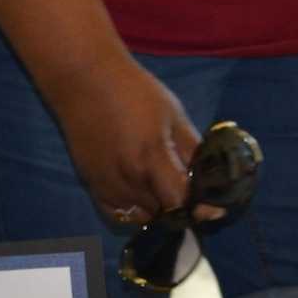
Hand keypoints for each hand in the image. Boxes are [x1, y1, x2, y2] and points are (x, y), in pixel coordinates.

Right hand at [44, 52, 198, 225]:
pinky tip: (142, 194)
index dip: (200, 207)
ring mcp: (108, 186)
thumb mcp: (174, 115)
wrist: (85, 79)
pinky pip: (119, 215)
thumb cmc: (134, 92)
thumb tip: (212, 180)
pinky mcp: (92, 186)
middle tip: (188, 192)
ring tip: (164, 189)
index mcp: (151, 159)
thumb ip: (193, 151)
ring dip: (159, 210)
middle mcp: (128, 180)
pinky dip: (135, 211)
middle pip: (164, 213)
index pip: (181, 202)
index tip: (211, 207)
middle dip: (181, 207)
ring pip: (144, 217)